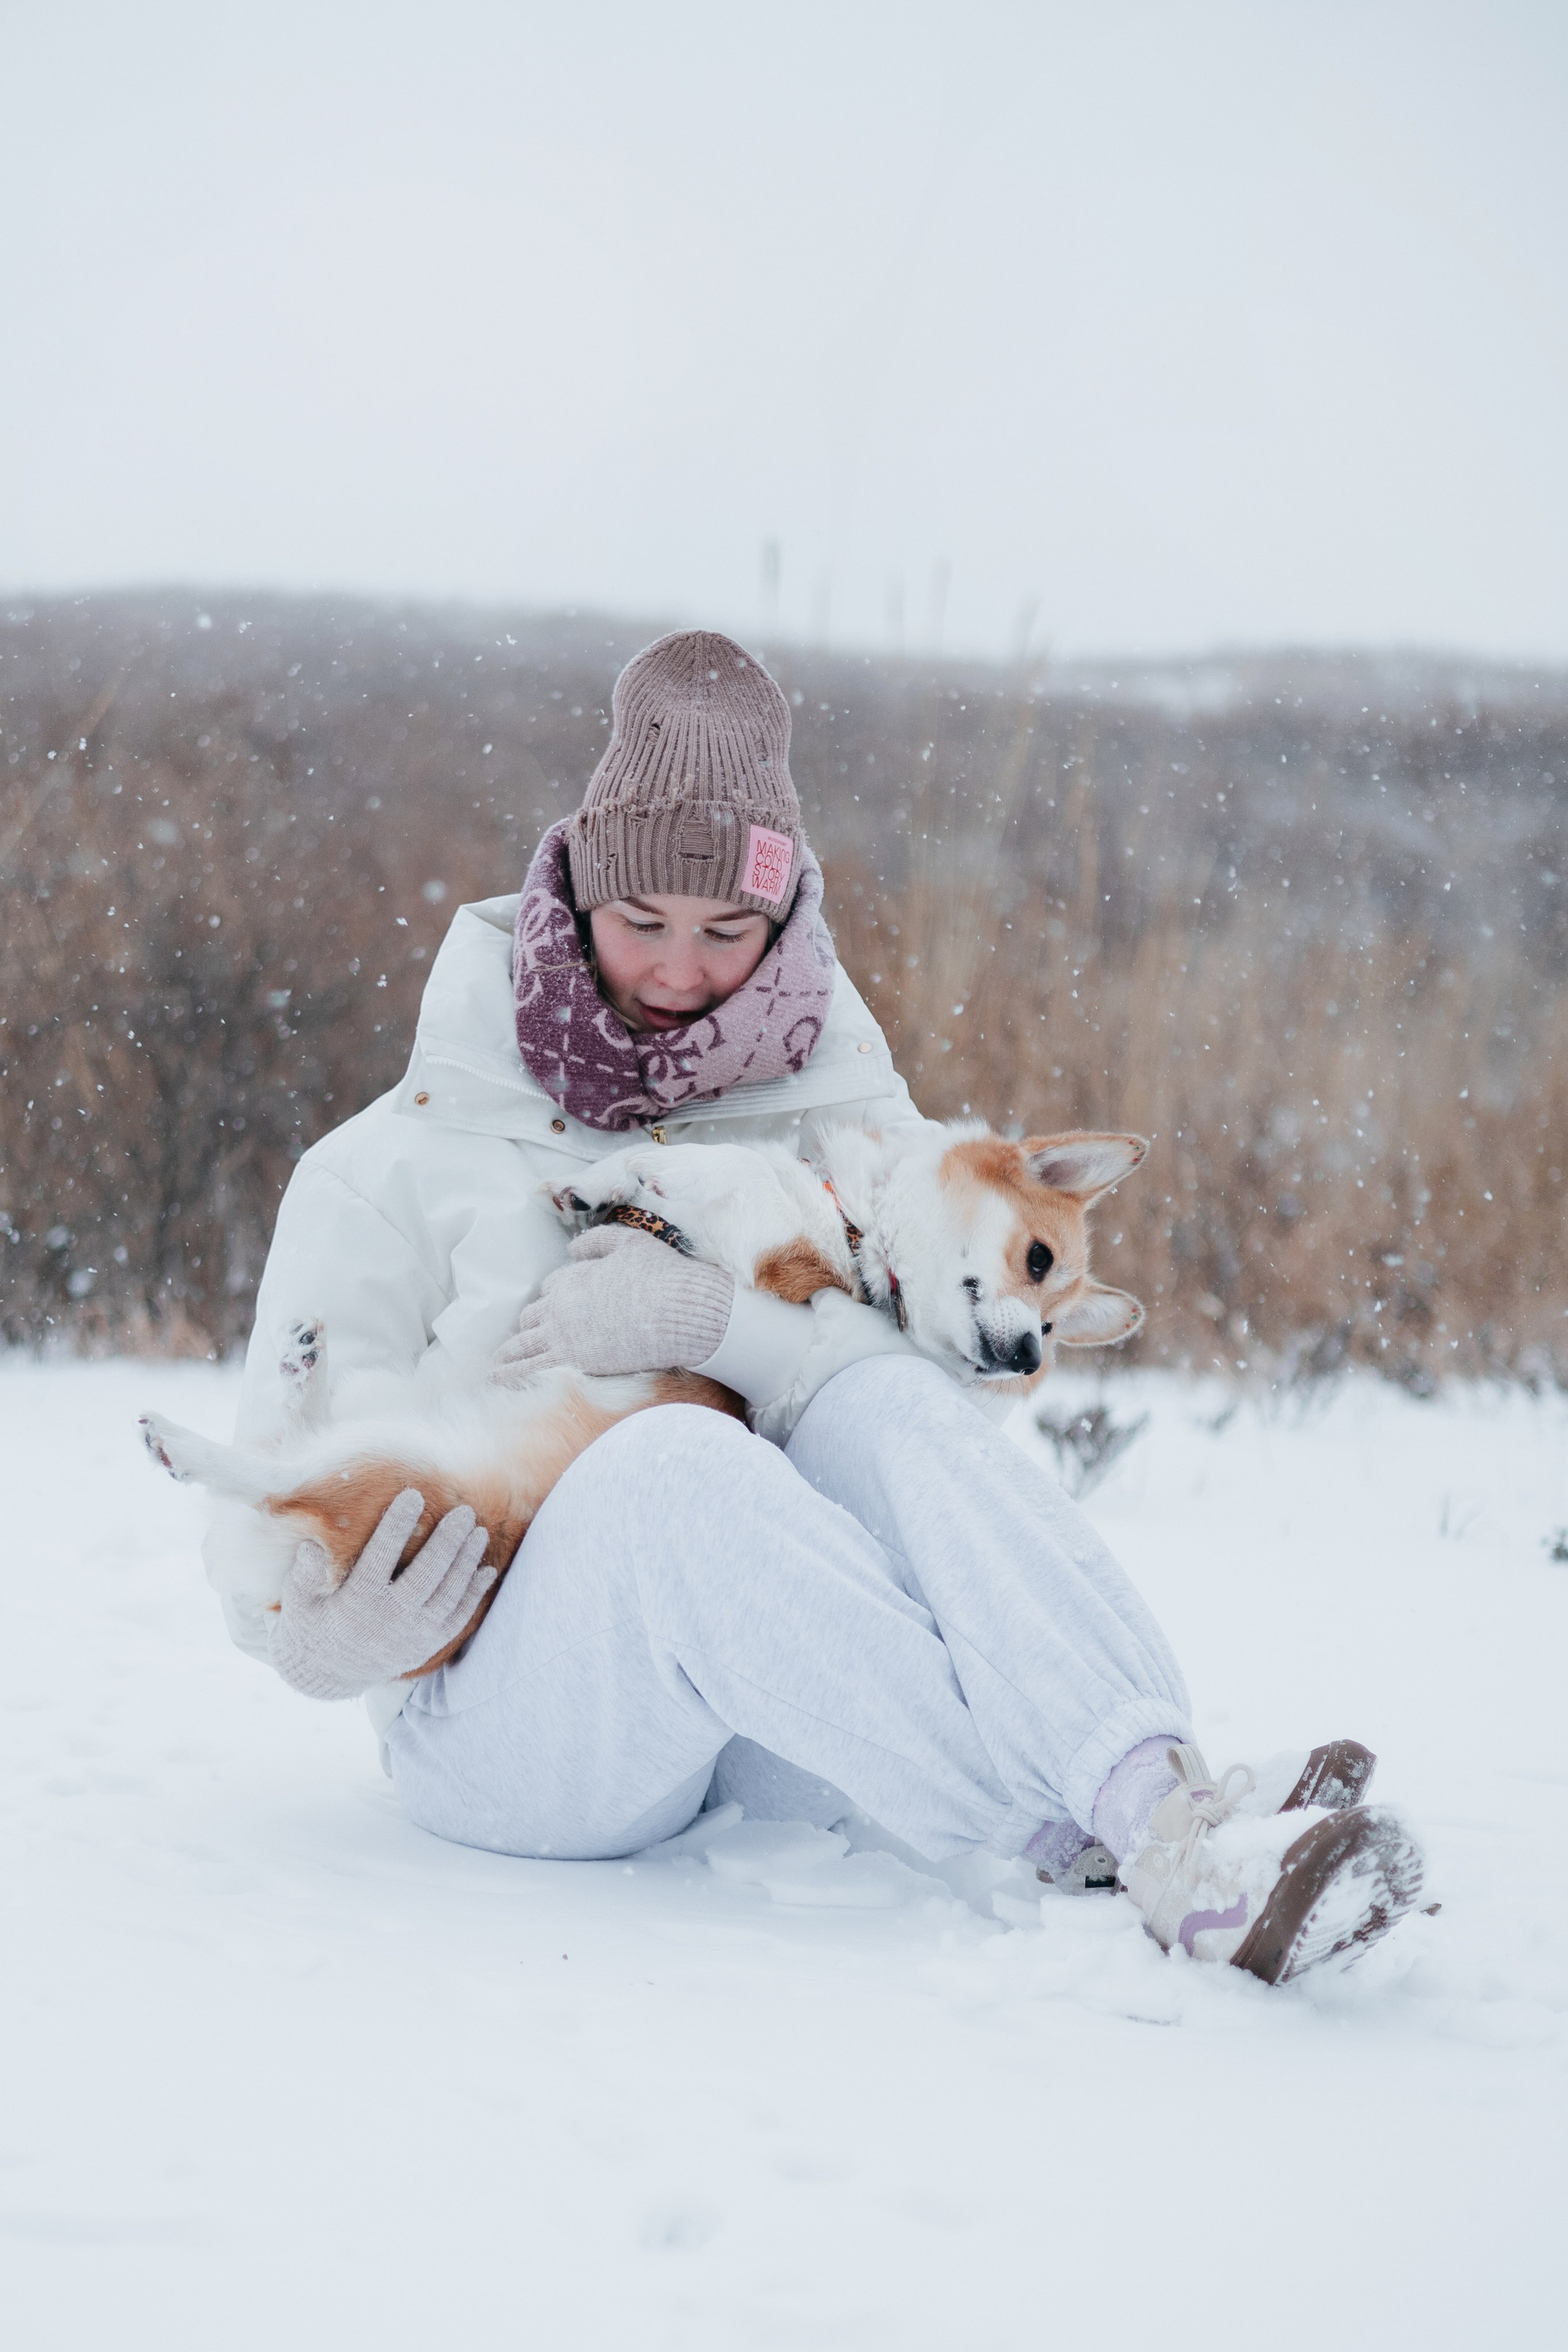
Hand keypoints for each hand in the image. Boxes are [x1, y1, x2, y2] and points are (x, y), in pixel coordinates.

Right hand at [268, 1489, 496, 1698]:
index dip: (397, 1525)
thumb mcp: (297, 1604)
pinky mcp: (427, 1645)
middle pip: (425, 1576)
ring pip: (447, 1595)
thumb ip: (301, 1576)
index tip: (413, 1494)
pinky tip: (485, 1571)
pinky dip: (473, 1595)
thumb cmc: (313, 1625)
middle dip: (448, 1542)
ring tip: (479, 1532)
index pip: (379, 1557)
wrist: (330, 1674)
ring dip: (466, 1563)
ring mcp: (412, 1635)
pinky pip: (456, 1619)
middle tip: (465, 1511)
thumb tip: (310, 1545)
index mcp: (356, 1602)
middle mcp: (388, 1619)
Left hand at [492, 1224, 733, 1383]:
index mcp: (572, 1278)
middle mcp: (560, 1306)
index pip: (553, 1287)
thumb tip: (571, 1248)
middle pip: (534, 1316)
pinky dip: (508, 1373)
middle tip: (529, 1337)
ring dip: (509, 1352)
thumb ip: (597, 1241)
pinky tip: (495, 1377)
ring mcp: (563, 1336)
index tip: (563, 1305)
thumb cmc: (662, 1275)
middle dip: (532, 1324)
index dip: (558, 1295)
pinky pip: (528, 1369)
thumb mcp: (630, 1243)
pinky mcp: (572, 1363)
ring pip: (524, 1343)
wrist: (681, 1311)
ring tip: (498, 1362)